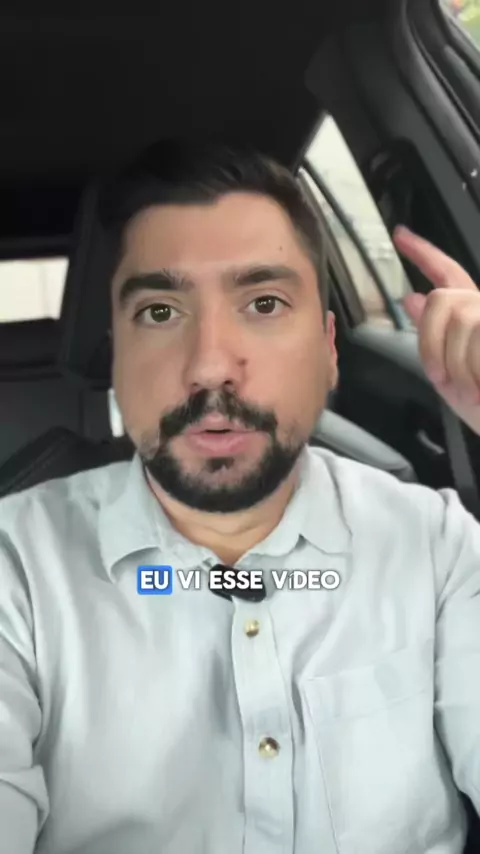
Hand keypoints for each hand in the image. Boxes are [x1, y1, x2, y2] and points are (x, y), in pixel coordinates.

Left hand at [393, 225, 479, 435]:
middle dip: (429, 340)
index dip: (423, 252)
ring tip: (472, 387)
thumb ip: (431, 336)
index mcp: (474, 316)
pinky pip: (475, 336)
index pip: (447, 274)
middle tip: (441, 376)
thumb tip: (412, 297)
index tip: (401, 236)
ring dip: (455, 362)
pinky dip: (472, 369)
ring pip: (457, 319)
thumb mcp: (449, 375)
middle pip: (440, 298)